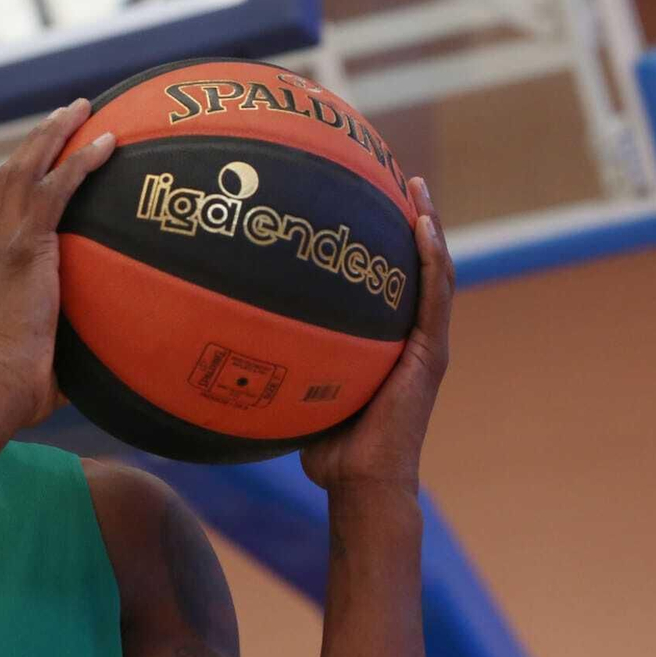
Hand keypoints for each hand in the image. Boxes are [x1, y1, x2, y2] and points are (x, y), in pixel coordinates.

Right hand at [0, 98, 115, 425]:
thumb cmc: (18, 390)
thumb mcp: (43, 354)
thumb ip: (67, 341)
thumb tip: (107, 355)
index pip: (3, 208)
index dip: (24, 175)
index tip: (47, 158)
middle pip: (10, 173)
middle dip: (38, 139)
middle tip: (68, 113)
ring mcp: (5, 245)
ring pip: (26, 169)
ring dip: (54, 133)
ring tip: (82, 108)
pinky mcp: (26, 249)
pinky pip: (56, 190)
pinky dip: (81, 161)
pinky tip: (109, 143)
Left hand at [300, 177, 454, 495]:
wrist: (360, 483)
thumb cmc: (325, 446)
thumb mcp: (298, 386)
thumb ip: (279, 354)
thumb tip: (221, 329)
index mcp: (387, 341)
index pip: (389, 279)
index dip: (382, 238)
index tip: (364, 195)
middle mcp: (410, 336)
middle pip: (416, 264)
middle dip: (409, 217)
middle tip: (393, 174)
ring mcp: (425, 344)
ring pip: (434, 270)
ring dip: (428, 224)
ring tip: (413, 184)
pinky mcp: (431, 354)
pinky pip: (434, 296)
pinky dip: (432, 258)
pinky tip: (421, 224)